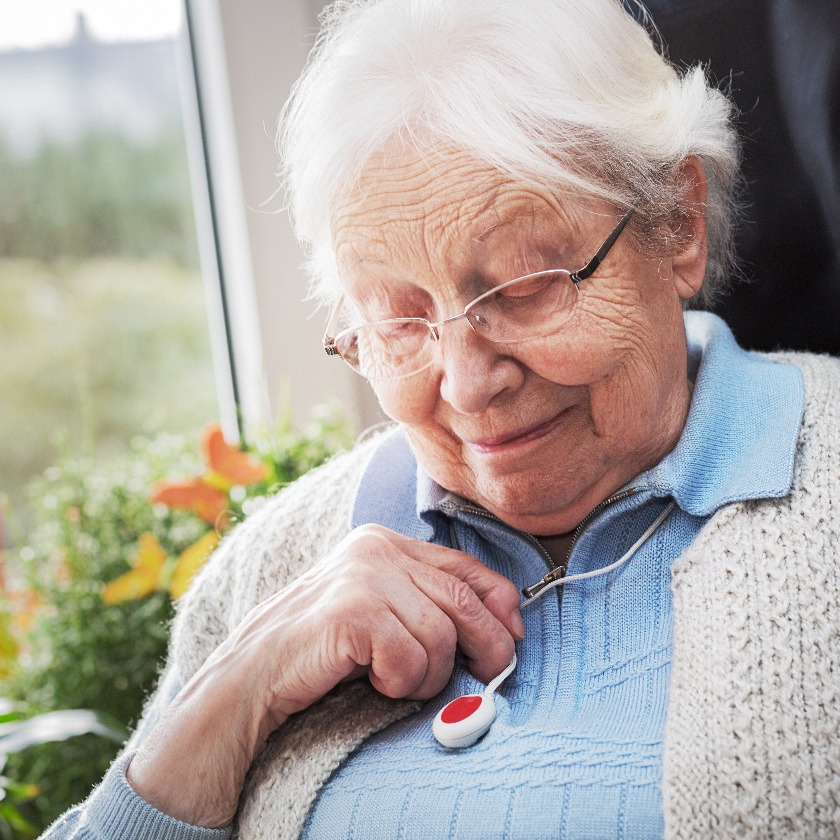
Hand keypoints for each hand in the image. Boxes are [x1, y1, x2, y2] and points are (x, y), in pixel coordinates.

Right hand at [127, 524, 523, 826]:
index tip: (513, 636)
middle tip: (485, 676)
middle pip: (462, 602)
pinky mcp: (352, 610)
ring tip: (393, 679)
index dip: (500, 604)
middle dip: (486, 647)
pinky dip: (400, 683)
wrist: (252, 675)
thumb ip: (428, 603)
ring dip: (426, 675)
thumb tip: (503, 624)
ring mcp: (362, 576)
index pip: (465, 567)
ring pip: (440, 638)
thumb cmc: (323, 649)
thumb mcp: (380, 610)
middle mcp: (375, 548)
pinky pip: (411, 660)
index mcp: (384, 541)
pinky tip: (372, 681)